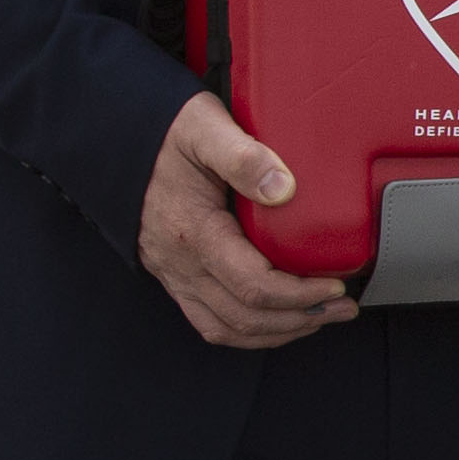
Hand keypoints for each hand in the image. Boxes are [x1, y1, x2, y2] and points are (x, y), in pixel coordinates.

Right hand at [140, 91, 356, 349]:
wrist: (116, 140)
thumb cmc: (164, 133)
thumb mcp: (204, 128)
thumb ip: (244, 156)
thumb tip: (284, 188)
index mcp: (194, 232)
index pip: (253, 285)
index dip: (300, 294)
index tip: (335, 284)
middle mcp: (181, 264)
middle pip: (245, 316)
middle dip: (302, 318)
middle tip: (343, 306)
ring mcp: (174, 275)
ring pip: (227, 328)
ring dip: (280, 330)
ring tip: (321, 317)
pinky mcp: (174, 277)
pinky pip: (210, 322)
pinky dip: (249, 331)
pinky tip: (280, 321)